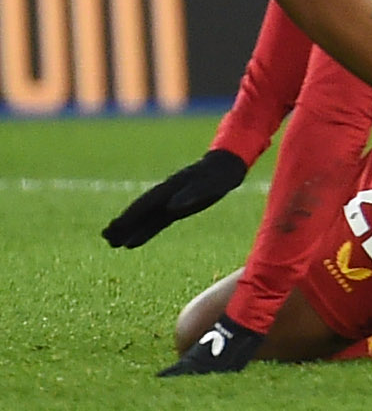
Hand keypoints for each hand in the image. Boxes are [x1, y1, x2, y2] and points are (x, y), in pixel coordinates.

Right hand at [104, 148, 248, 247]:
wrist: (227, 167)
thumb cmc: (219, 175)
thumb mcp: (209, 186)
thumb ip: (191, 195)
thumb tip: (170, 207)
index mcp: (169, 189)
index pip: (145, 205)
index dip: (130, 216)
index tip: (114, 227)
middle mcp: (165, 196)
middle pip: (139, 212)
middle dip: (123, 223)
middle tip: (105, 237)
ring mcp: (168, 202)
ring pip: (144, 219)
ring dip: (129, 230)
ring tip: (112, 243)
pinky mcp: (175, 208)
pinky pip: (155, 222)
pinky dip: (143, 232)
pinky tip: (132, 242)